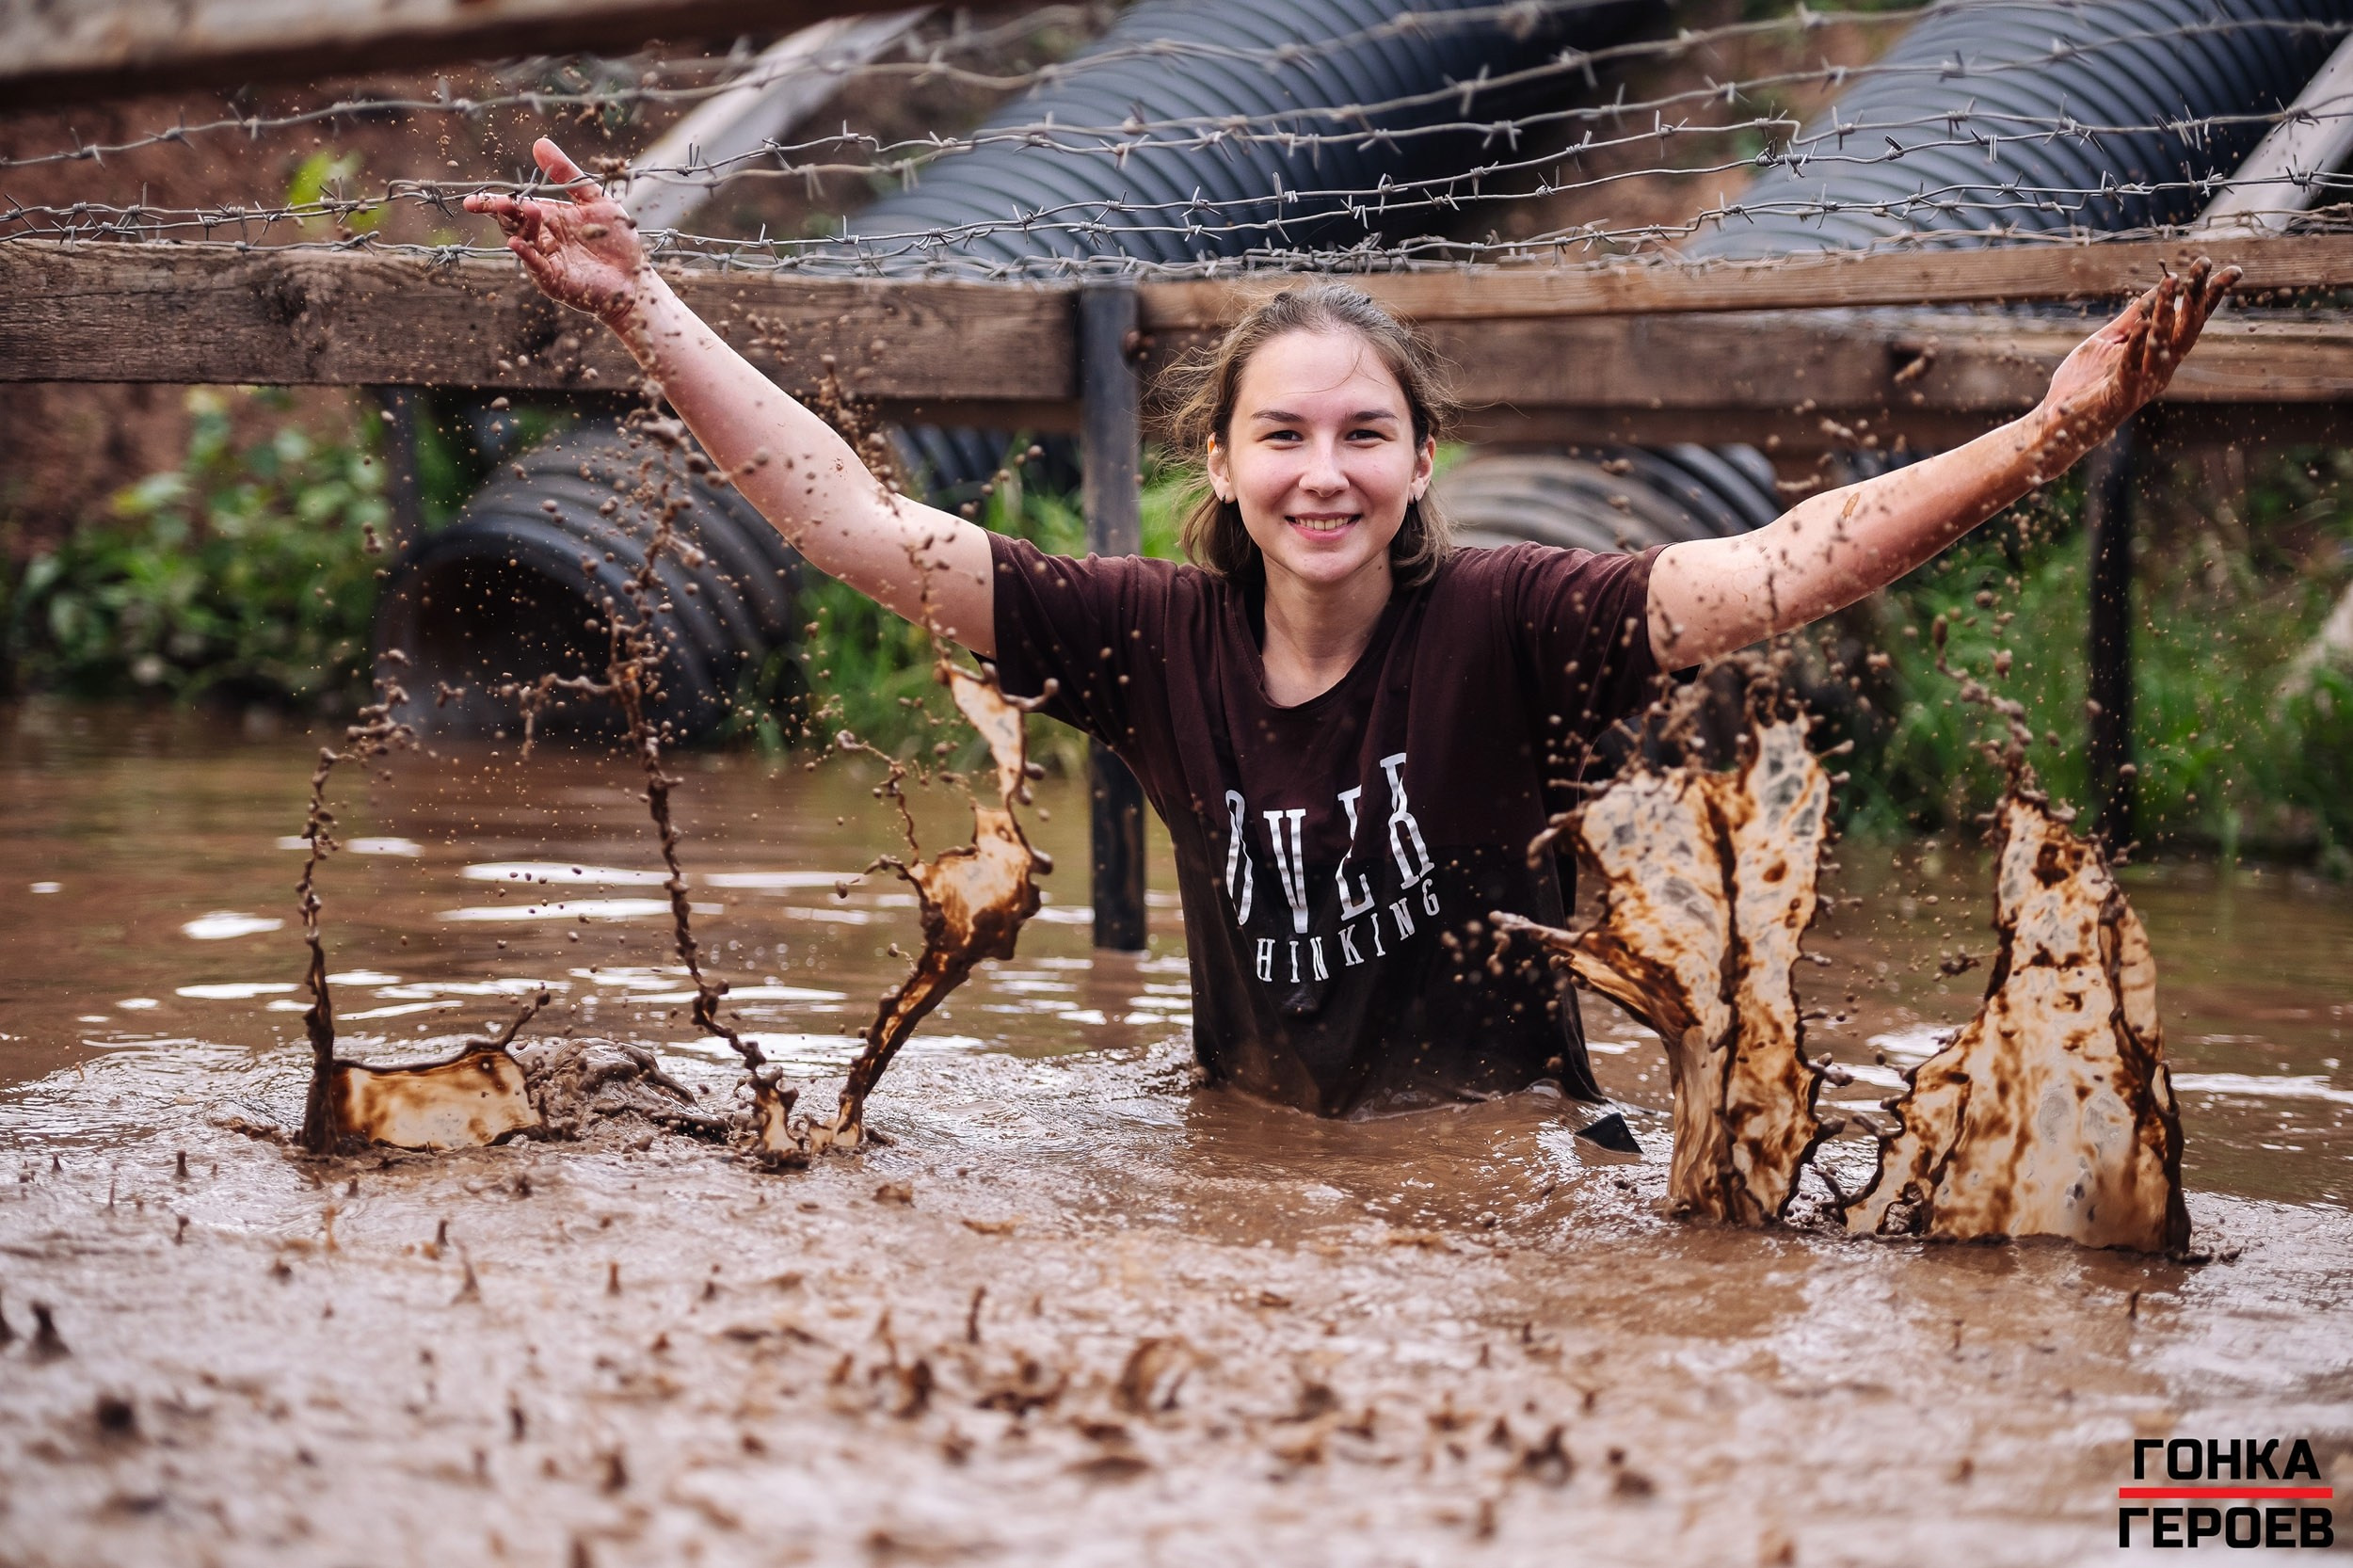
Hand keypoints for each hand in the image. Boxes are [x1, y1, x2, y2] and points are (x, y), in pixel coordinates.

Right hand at [463, 138, 647, 326]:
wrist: (636, 278)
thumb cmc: (616, 240)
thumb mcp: (594, 199)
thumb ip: (567, 174)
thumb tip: (539, 142)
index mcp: (548, 217)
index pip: (515, 206)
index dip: (493, 202)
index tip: (473, 200)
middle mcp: (543, 238)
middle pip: (514, 222)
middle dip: (502, 211)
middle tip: (494, 201)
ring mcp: (547, 260)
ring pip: (524, 240)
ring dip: (521, 225)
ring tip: (527, 208)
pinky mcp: (555, 280)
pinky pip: (536, 266)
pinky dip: (526, 255)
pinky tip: (518, 243)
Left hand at [2035, 257, 2238, 465]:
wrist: (2058, 421)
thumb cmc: (2084, 382)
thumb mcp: (2109, 341)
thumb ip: (2133, 317)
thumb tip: (2159, 286)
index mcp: (2161, 355)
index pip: (2191, 321)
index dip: (2210, 296)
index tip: (2230, 269)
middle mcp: (2161, 369)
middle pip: (2187, 329)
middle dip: (2197, 296)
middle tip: (2204, 266)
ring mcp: (2143, 383)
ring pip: (2162, 345)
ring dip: (2166, 313)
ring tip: (2171, 284)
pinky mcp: (2121, 394)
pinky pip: (2132, 366)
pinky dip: (2137, 344)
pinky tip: (2142, 323)